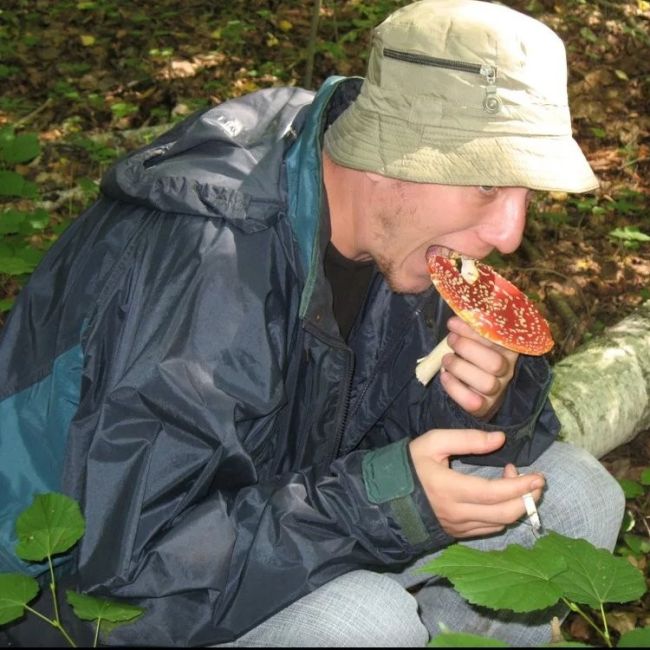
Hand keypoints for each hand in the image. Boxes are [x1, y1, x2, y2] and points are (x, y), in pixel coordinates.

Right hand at [409, 429, 543, 537]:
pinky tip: (500, 497)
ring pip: (500, 523)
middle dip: (527, 498)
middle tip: (537, 481)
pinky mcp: (457, 533)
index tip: (538, 476)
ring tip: (516, 483)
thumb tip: (500, 439)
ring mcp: (457, 527)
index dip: (521, 486)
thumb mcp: (433, 442)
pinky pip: (488, 529)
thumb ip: (467, 439)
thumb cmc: (410, 464)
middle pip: (504, 514)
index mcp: (450, 489)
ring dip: (516, 505)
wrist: (387, 494)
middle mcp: (457, 513)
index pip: (495, 493)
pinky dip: (502, 514)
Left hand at [440, 316, 518, 418]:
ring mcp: (497, 390)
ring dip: (460, 368)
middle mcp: (507, 370)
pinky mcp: (484, 407)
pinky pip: (473, 402)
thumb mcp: (474, 337)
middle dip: (468, 349)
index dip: (473, 330)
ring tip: (446, 360)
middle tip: (451, 341)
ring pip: (486, 383)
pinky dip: (455, 388)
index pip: (499, 338)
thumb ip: (471, 326)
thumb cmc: (471, 354)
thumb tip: (460, 314)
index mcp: (508, 348)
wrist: (473, 388)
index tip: (452, 323)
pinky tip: (445, 376)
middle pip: (496, 363)